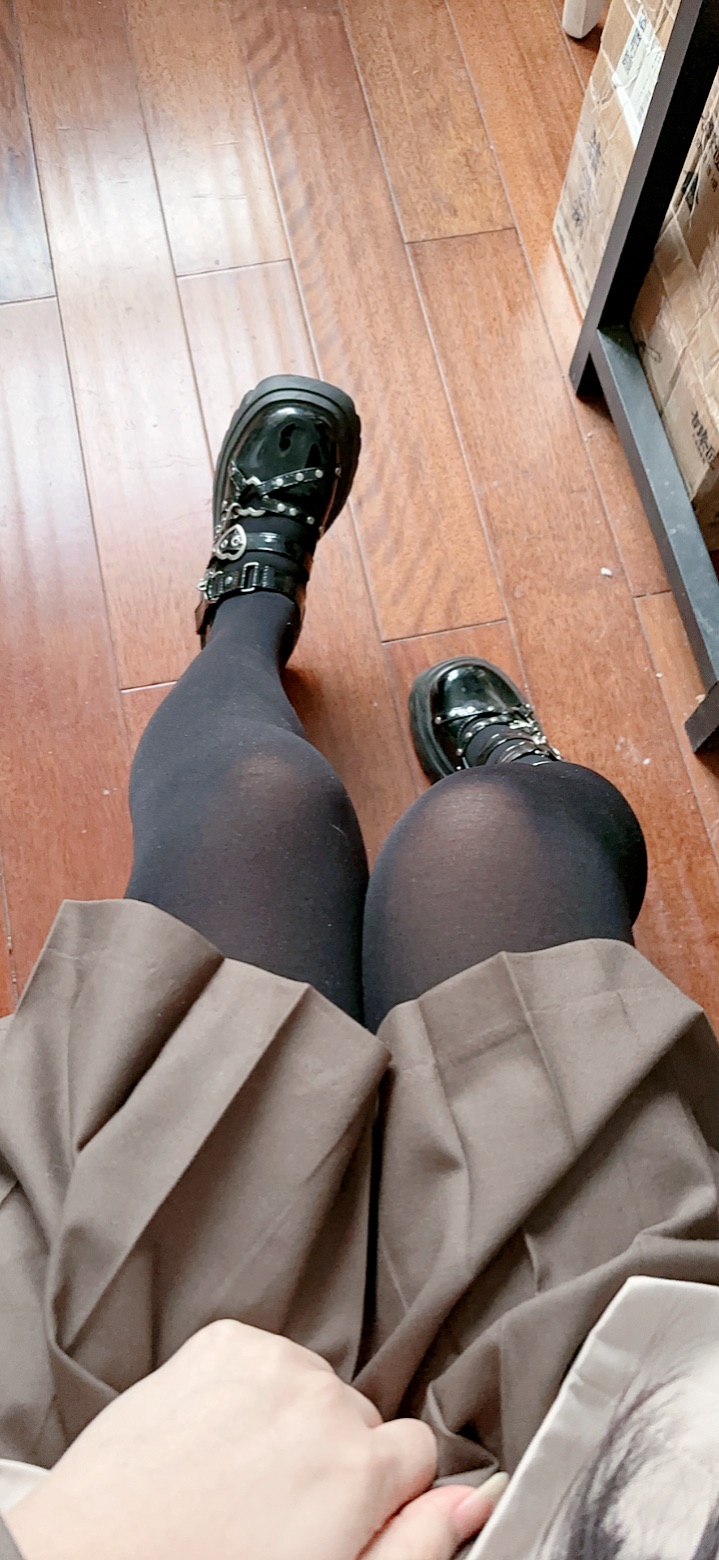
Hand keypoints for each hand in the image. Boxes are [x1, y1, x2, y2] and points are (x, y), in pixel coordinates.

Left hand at [4, 1321, 506, 1559]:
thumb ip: (415, 1545)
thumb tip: (475, 1503)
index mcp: (357, 1470)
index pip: (417, 1450)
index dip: (383, 1491)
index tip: (346, 1514)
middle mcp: (320, 1403)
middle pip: (362, 1416)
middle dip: (336, 1455)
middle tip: (279, 1509)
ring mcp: (267, 1364)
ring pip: (314, 1384)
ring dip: (292, 1419)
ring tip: (240, 1475)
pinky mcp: (220, 1342)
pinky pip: (266, 1356)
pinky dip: (250, 1388)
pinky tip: (218, 1438)